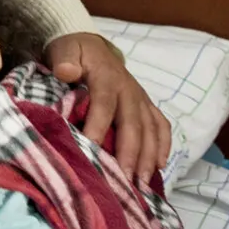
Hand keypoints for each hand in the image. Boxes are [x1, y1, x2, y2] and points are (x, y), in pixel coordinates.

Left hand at [46, 31, 170, 184]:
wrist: (89, 45)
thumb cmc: (73, 53)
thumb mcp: (65, 51)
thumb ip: (65, 60)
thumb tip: (66, 71)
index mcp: (107, 78)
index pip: (104, 105)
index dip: (99, 128)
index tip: (91, 153)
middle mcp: (129, 90)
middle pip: (132, 124)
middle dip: (130, 154)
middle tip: (125, 181)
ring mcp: (141, 99)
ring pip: (150, 130)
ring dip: (149, 157)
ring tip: (142, 184)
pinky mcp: (147, 106)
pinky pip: (162, 126)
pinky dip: (163, 146)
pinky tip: (159, 168)